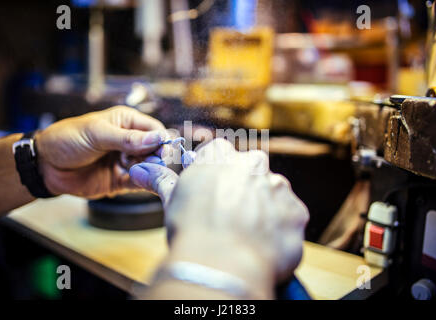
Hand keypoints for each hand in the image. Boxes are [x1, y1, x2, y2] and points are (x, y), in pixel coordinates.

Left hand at [36, 106, 166, 197]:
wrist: (45, 165)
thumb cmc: (67, 139)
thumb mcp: (97, 134)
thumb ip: (127, 138)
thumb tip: (157, 139)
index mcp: (126, 122)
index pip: (155, 129)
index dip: (161, 140)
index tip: (161, 150)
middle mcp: (130, 141)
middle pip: (156, 150)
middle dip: (155, 156)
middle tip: (147, 162)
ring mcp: (126, 161)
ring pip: (150, 167)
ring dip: (148, 169)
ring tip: (133, 169)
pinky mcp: (120, 180)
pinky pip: (139, 183)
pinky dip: (142, 183)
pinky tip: (137, 180)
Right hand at [129, 139, 309, 288]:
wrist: (222, 264)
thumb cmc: (192, 231)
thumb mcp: (173, 201)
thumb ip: (162, 180)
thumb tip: (139, 170)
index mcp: (221, 155)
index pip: (219, 153)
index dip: (213, 173)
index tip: (209, 191)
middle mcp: (253, 164)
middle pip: (249, 171)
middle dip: (241, 189)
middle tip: (228, 215)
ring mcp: (279, 187)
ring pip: (270, 194)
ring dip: (261, 209)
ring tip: (244, 234)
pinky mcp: (296, 211)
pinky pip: (287, 217)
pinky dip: (277, 229)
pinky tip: (262, 243)